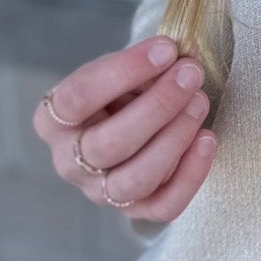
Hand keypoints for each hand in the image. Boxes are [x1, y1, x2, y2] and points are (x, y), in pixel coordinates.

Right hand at [31, 35, 217, 220]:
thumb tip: (184, 55)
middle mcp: (69, 162)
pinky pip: (163, 206)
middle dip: (158, 106)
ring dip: (174, 138)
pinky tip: (207, 139)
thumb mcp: (122, 70)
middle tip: (190, 74)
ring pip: (135, 179)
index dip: (124, 70)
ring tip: (200, 102)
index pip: (79, 97)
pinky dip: (191, 175)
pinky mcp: (134, 211)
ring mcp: (99, 192)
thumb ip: (147, 63)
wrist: (124, 122)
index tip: (165, 49)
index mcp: (53, 120)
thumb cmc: (119, 93)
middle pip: (109, 144)